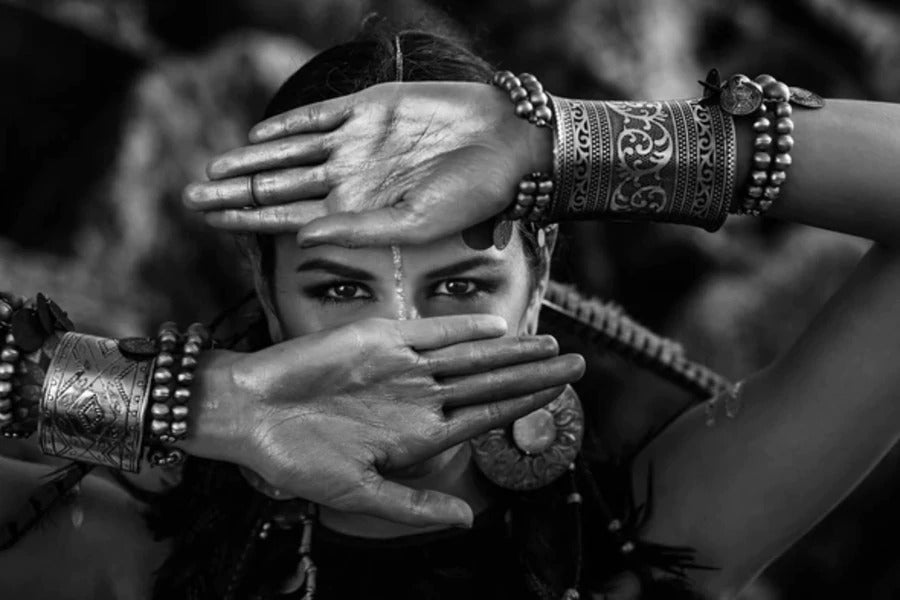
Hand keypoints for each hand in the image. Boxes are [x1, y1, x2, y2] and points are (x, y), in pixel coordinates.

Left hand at [183, 82, 551, 246]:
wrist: (508, 143)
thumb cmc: (472, 195)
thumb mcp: (416, 224)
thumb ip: (358, 231)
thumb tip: (301, 241)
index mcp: (357, 212)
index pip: (287, 220)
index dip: (245, 221)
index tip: (207, 223)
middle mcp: (350, 179)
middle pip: (277, 188)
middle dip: (233, 193)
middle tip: (188, 196)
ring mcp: (357, 143)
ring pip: (289, 154)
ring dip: (250, 162)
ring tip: (211, 169)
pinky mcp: (371, 109)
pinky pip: (319, 118)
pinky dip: (288, 125)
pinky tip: (258, 136)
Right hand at [188, 314, 583, 527]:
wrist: (250, 411)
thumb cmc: (297, 458)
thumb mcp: (359, 492)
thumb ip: (414, 503)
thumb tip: (469, 520)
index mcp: (419, 434)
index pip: (485, 415)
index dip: (524, 405)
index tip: (561, 397)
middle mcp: (418, 397)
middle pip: (488, 381)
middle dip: (533, 374)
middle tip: (577, 364)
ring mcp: (402, 366)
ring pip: (468, 355)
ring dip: (509, 349)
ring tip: (550, 343)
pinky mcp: (378, 339)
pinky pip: (429, 332)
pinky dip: (462, 328)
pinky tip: (497, 326)